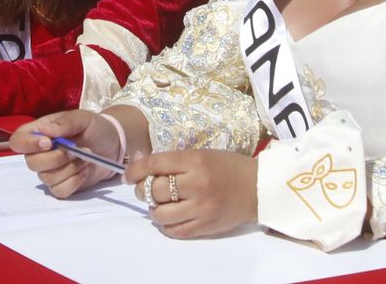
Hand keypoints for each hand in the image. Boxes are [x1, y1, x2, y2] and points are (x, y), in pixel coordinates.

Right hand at [11, 110, 122, 197]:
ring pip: (47, 178)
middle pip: (32, 163)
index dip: (28, 144)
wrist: (113, 145)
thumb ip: (65, 123)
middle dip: (56, 158)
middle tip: (76, 150)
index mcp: (40, 132)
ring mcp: (50, 171)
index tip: (49, 143)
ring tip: (84, 158)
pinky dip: (74, 182)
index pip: (18, 141)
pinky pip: (59, 191)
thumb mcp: (83, 118)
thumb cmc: (94, 127)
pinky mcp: (62, 185)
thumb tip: (46, 131)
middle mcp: (40, 153)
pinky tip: (84, 171)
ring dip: (69, 168)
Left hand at [124, 149, 258, 238]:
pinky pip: (174, 230)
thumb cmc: (227, 167)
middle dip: (142, 190)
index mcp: (195, 161)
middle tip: (145, 189)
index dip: (135, 170)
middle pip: (154, 190)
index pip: (155, 164)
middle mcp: (196, 185)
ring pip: (160, 214)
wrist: (257, 188)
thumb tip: (138, 160)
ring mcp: (201, 208)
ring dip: (153, 209)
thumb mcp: (199, 155)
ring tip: (159, 203)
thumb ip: (170, 160)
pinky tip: (171, 215)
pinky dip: (166, 224)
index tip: (127, 175)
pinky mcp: (205, 227)